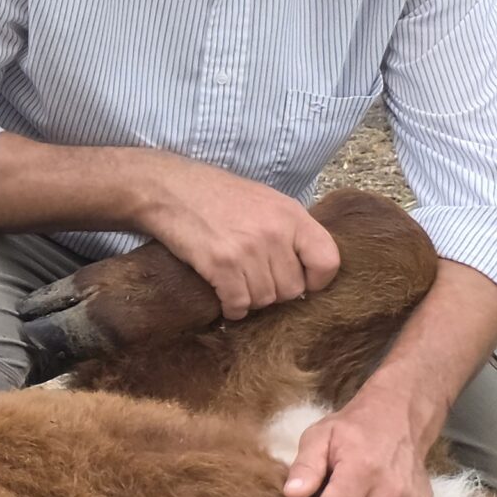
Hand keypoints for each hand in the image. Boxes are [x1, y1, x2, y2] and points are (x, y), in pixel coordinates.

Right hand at [141, 157, 340, 320]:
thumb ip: (288, 230)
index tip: (302, 283)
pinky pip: (238, 303)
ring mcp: (248, 249)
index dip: (316, 281)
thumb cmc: (215, 195)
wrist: (169, 188)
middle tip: (255, 282)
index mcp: (291, 215)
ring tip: (236, 285)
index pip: (328, 261)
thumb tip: (305, 268)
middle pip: (292, 289)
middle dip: (274, 292)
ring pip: (265, 300)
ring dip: (250, 300)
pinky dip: (232, 308)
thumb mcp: (264, 200)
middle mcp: (274, 232)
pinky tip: (225, 299)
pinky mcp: (220, 264)